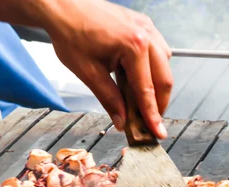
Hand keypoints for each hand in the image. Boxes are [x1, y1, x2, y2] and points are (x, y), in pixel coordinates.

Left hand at [43, 0, 172, 138]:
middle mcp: (146, 35)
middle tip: (151, 121)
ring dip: (158, 85)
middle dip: (159, 103)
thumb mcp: (88, 72)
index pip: (147, 90)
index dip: (152, 115)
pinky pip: (159, 51)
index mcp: (133, 46)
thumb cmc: (71, 32)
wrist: (63, 6)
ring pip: (165, 65)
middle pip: (164, 79)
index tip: (157, 132)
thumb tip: (122, 121)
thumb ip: (109, 99)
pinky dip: (154, 69)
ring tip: (143, 101)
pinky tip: (140, 77)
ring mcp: (148, 28)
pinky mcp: (145, 25)